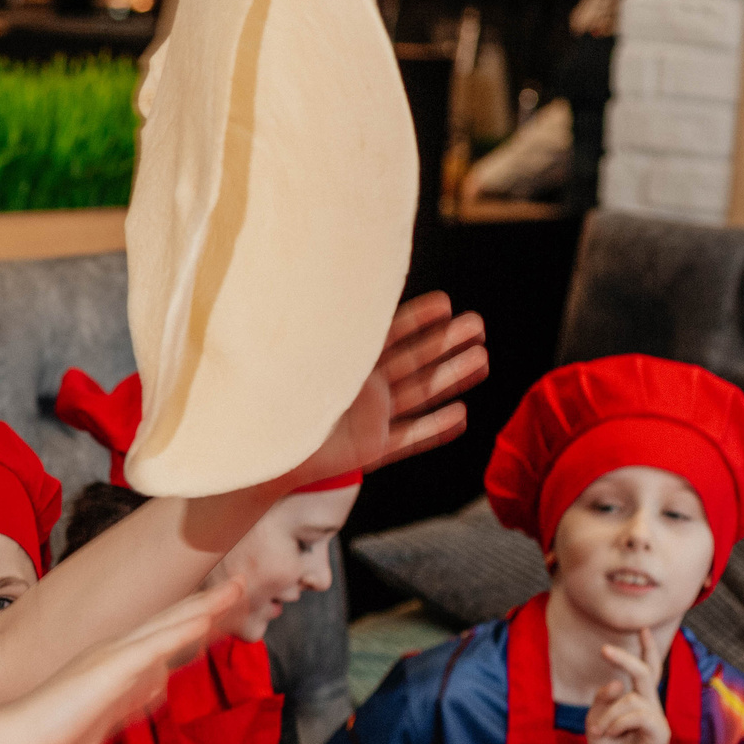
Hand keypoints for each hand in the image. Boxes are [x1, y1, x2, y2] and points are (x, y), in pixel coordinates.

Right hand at [0, 582, 239, 743]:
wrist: (14, 739)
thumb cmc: (50, 733)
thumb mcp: (105, 715)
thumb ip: (132, 697)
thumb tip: (160, 684)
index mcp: (117, 665)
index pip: (165, 638)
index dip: (195, 619)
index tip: (223, 608)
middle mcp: (117, 653)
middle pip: (172, 623)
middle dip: (209, 603)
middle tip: (241, 583)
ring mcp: (113, 658)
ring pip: (168, 626)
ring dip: (204, 607)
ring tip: (236, 588)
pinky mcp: (108, 670)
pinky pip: (152, 646)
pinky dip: (179, 630)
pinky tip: (203, 618)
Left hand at [282, 294, 488, 489]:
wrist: (261, 454)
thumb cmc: (271, 403)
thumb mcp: (299, 362)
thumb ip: (323, 339)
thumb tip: (329, 289)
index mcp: (345, 363)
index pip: (388, 334)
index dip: (417, 319)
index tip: (445, 303)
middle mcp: (363, 388)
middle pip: (414, 360)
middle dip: (446, 343)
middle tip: (478, 325)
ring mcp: (372, 417)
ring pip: (420, 393)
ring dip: (451, 377)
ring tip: (482, 359)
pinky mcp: (373, 448)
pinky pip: (411, 437)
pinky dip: (435, 428)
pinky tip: (462, 415)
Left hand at [586, 629, 669, 743]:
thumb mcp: (596, 720)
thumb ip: (604, 699)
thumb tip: (618, 681)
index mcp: (638, 702)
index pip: (646, 670)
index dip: (646, 650)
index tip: (643, 628)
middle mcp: (651, 707)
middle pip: (644, 673)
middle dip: (626, 658)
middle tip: (604, 649)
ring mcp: (658, 719)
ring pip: (631, 698)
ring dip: (608, 715)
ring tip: (600, 732)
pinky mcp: (660, 732)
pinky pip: (637, 714)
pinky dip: (616, 723)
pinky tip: (610, 735)